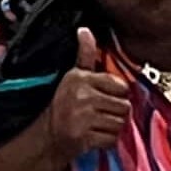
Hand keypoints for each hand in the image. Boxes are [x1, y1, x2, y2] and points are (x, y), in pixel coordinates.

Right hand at [43, 31, 134, 164]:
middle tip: (100, 115)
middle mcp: (82, 95)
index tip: (102, 99)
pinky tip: (94, 136)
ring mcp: (82, 117)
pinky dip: (106, 141)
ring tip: (97, 125)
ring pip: (120, 123)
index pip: (121, 87)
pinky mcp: (83, 137)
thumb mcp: (74, 77)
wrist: (46, 136)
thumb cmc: (64, 105)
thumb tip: (84, 30)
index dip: (116, 95)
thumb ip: (85, 54)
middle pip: (124, 106)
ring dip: (112, 128)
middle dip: (115, 113)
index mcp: (81, 78)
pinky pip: (112, 139)